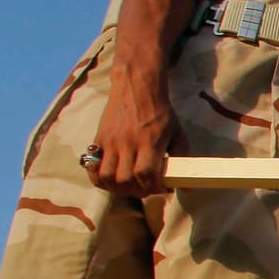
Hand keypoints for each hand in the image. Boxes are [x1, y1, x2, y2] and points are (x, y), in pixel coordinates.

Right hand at [88, 79, 176, 196]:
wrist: (136, 87)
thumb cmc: (160, 112)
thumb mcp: (177, 133)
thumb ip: (181, 159)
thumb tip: (186, 187)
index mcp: (149, 142)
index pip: (145, 174)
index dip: (153, 188)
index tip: (161, 189)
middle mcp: (127, 143)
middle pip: (125, 180)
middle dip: (137, 191)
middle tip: (145, 188)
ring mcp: (110, 142)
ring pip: (107, 177)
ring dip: (117, 189)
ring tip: (128, 186)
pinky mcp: (99, 139)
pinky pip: (92, 166)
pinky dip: (99, 179)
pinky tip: (111, 180)